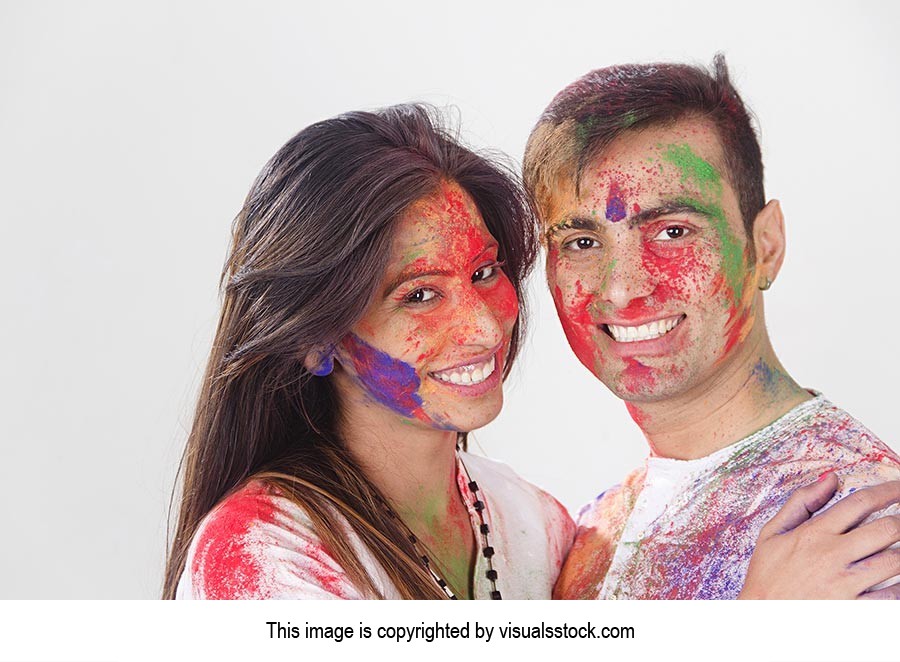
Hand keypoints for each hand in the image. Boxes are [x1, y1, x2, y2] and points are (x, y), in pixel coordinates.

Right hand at [739, 474, 899, 598]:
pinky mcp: (853, 608)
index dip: (887, 491)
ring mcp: (845, 582)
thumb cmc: (766, 576)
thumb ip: (801, 502)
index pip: (860, 502)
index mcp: (815, 532)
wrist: (759, 618)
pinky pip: (891, 596)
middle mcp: (833, 554)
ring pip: (895, 560)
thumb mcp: (772, 532)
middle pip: (886, 528)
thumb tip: (831, 478)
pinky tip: (898, 580)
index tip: (899, 488)